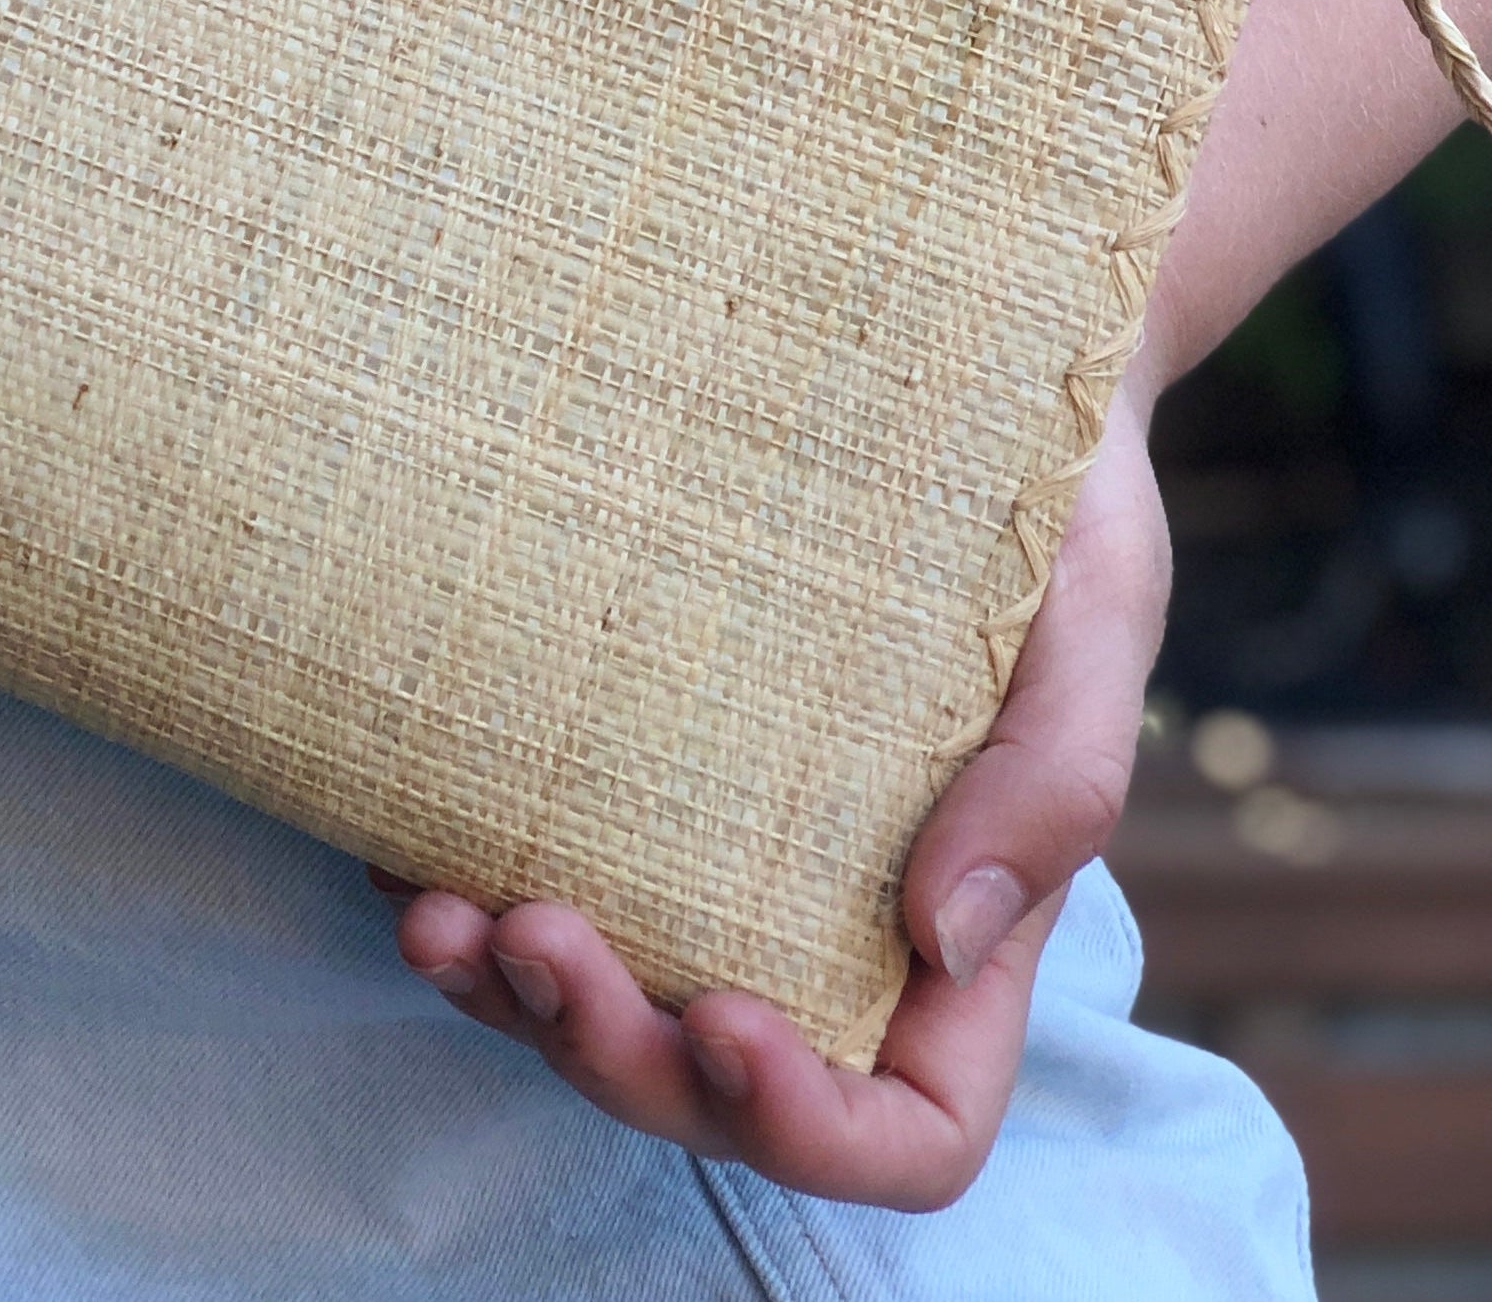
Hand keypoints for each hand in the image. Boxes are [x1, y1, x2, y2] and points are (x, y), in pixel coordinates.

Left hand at [385, 400, 1171, 1208]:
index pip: (905, 1129)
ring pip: (606, 1012)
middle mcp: (827, 928)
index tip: (729, 1020)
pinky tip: (399, 844)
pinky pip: (538, 883)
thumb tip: (936, 937)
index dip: (808, 1127)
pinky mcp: (626, 768)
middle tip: (527, 936)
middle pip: (713, 1088)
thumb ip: (1051, 785)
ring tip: (430, 917)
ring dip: (508, 998)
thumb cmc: (1055, 499)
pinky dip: (461, 896)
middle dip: (610, 1052)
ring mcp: (716, 860)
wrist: (949, 361)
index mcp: (959, 937)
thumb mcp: (1092, 619)